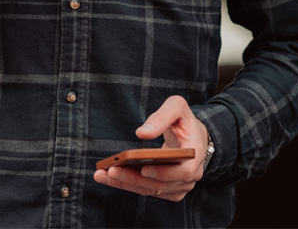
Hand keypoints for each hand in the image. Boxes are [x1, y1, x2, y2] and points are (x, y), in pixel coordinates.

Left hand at [93, 95, 208, 201]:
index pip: (183, 171)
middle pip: (160, 184)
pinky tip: (109, 177)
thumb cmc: (183, 120)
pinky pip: (147, 190)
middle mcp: (190, 176)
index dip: (164, 173)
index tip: (143, 168)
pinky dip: (128, 184)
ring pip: (150, 189)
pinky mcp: (168, 190)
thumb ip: (161, 117)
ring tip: (101, 175)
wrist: (193, 137)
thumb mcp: (176, 107)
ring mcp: (179, 186)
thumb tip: (141, 133)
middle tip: (111, 171)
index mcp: (195, 156)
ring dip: (125, 184)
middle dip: (134, 179)